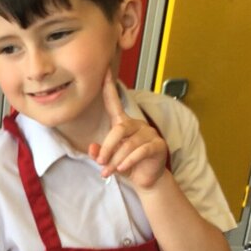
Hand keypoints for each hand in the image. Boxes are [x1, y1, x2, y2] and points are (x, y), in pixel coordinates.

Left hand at [88, 70, 167, 189]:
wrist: (146, 180)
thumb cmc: (127, 166)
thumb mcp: (109, 160)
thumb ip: (100, 153)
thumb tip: (92, 149)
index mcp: (123, 123)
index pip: (114, 103)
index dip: (109, 87)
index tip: (104, 71)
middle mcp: (137, 125)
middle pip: (119, 129)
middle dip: (108, 147)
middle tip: (100, 163)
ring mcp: (149, 134)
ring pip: (129, 144)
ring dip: (116, 159)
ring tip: (109, 171)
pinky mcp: (158, 145)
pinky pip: (141, 151)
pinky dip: (130, 161)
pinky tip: (123, 169)